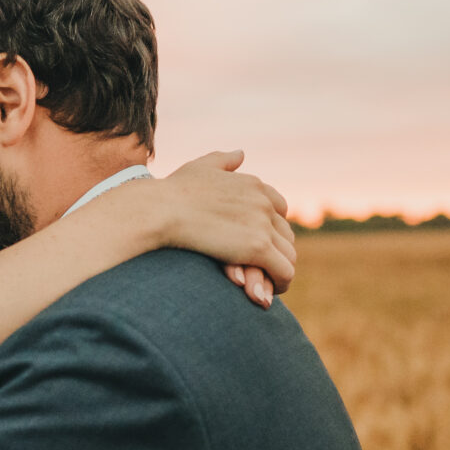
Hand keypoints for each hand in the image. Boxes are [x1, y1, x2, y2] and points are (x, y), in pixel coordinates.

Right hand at [159, 151, 296, 306]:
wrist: (160, 209)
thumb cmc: (172, 192)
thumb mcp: (200, 167)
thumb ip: (223, 161)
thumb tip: (240, 154)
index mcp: (253, 185)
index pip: (279, 209)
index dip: (270, 229)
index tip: (259, 244)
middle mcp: (264, 202)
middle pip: (286, 234)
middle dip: (276, 253)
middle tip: (263, 271)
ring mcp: (262, 224)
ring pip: (289, 255)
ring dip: (279, 272)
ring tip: (266, 286)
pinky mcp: (257, 247)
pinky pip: (284, 272)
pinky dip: (280, 284)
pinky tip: (266, 295)